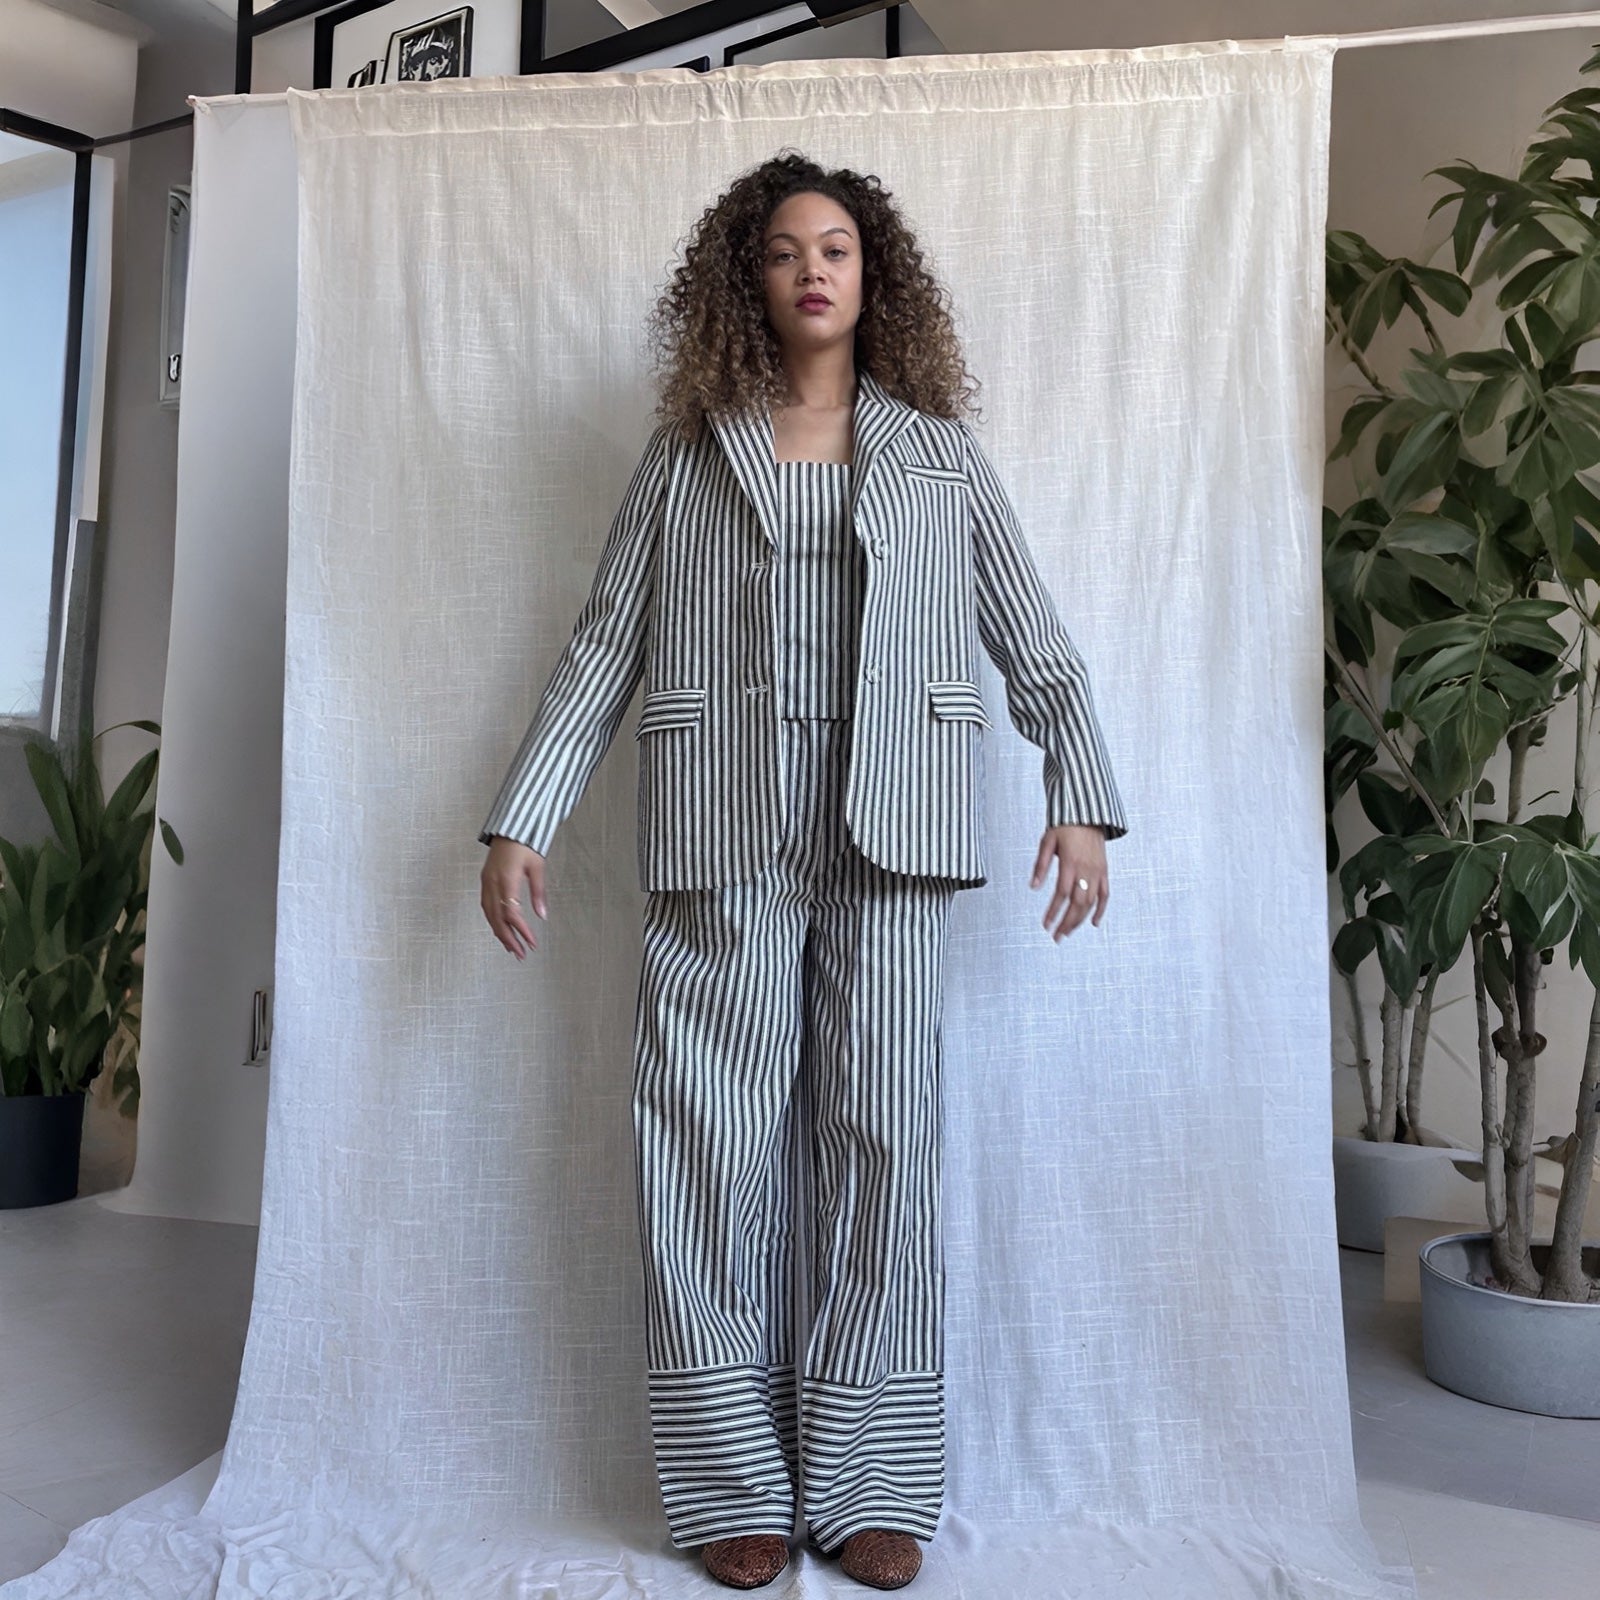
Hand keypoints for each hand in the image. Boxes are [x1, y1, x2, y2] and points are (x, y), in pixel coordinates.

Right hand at [481, 836, 546, 960]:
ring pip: (489, 914)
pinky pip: (486, 906)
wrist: (510, 828)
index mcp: (506, 879)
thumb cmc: (526, 844)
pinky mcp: (485, 880)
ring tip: (511, 948)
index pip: (512, 913)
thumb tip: (543, 916)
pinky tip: (501, 929)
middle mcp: (492, 882)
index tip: (532, 942)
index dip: (521, 930)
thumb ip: (538, 892)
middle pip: (497, 918)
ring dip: (499, 932)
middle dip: (509, 938)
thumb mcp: (537, 867)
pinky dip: (493, 920)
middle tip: (520, 954)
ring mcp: (486, 882)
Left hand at [1030, 824, 1108, 940]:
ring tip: (1068, 932)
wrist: (1087, 814)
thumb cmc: (1064, 826)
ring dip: (1079, 920)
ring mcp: (1098, 872)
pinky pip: (1105, 895)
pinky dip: (1101, 910)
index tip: (1046, 925)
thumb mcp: (1047, 842)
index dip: (1054, 911)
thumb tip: (1033, 887)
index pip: (1061, 894)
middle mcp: (1086, 870)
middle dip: (1066, 923)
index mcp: (1071, 863)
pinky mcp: (1104, 871)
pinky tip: (1094, 923)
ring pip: (1091, 903)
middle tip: (1056, 936)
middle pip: (1077, 903)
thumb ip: (1041, 866)